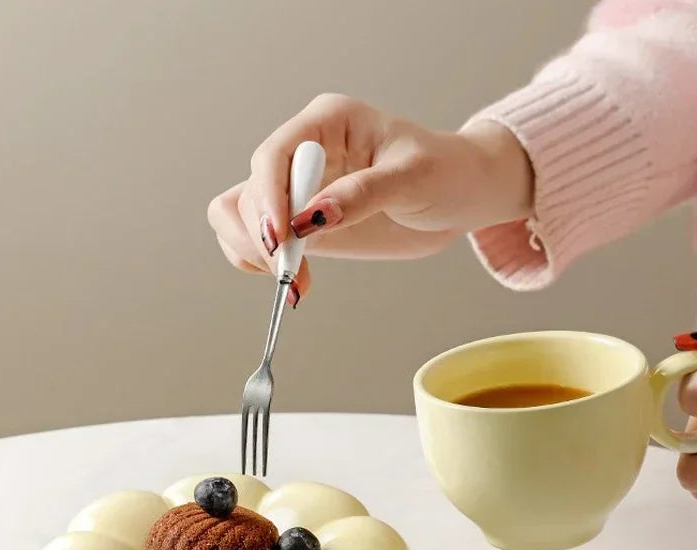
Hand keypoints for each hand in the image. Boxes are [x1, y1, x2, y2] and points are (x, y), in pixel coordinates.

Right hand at [207, 94, 532, 300]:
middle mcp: (302, 152)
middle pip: (248, 190)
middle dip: (264, 236)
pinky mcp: (300, 221)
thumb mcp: (412, 178)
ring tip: (296, 280)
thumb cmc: (444, 172)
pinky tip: (294, 278)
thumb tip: (311, 217)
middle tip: (295, 275)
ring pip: (237, 214)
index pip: (274, 156)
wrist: (459, 195)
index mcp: (326, 122)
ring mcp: (297, 188)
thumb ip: (362, 194)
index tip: (283, 241)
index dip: (268, 200)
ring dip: (253, 251)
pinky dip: (259, 262)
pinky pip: (254, 239)